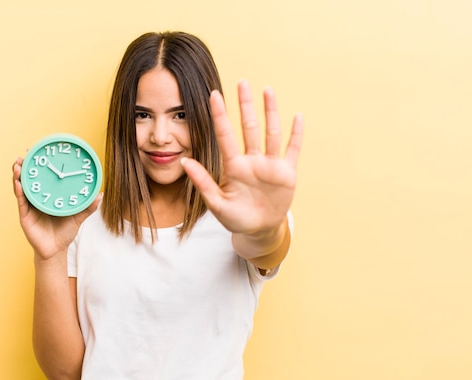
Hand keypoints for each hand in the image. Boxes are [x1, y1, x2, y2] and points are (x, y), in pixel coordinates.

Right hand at [12, 157, 100, 259]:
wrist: (56, 251)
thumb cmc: (65, 233)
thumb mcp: (78, 217)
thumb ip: (88, 207)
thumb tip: (101, 195)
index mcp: (47, 196)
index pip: (42, 177)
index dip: (39, 165)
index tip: (39, 151)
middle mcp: (36, 199)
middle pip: (28, 179)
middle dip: (25, 166)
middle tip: (25, 154)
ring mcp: (29, 206)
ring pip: (21, 187)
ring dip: (18, 175)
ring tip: (18, 164)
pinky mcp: (25, 215)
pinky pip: (21, 201)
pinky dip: (19, 191)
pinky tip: (18, 183)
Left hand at [182, 81, 302, 235]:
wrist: (258, 230)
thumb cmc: (235, 217)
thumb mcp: (216, 203)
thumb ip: (202, 182)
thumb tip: (184, 161)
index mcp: (233, 166)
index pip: (225, 135)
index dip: (220, 115)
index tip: (213, 95)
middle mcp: (252, 160)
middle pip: (248, 127)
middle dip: (245, 105)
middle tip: (242, 82)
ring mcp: (270, 165)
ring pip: (270, 133)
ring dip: (270, 112)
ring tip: (267, 90)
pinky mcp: (286, 172)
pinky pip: (292, 149)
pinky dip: (296, 134)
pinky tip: (297, 116)